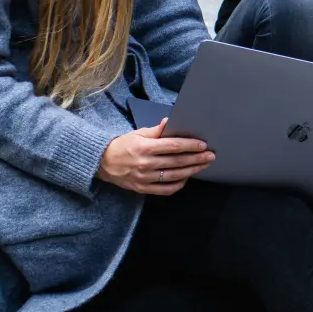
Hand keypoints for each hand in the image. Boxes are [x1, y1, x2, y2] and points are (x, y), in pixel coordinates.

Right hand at [98, 120, 214, 195]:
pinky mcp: (143, 188)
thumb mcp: (138, 134)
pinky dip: (179, 184)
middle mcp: (146, 164)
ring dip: (192, 170)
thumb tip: (170, 122)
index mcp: (145, 148)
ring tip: (203, 165)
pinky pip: (166, 189)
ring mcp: (145, 178)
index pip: (173, 146)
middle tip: (211, 155)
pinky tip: (186, 177)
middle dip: (197, 158)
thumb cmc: (122, 146)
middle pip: (177, 162)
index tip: (203, 144)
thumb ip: (156, 130)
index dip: (190, 145)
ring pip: (175, 176)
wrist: (101, 163)